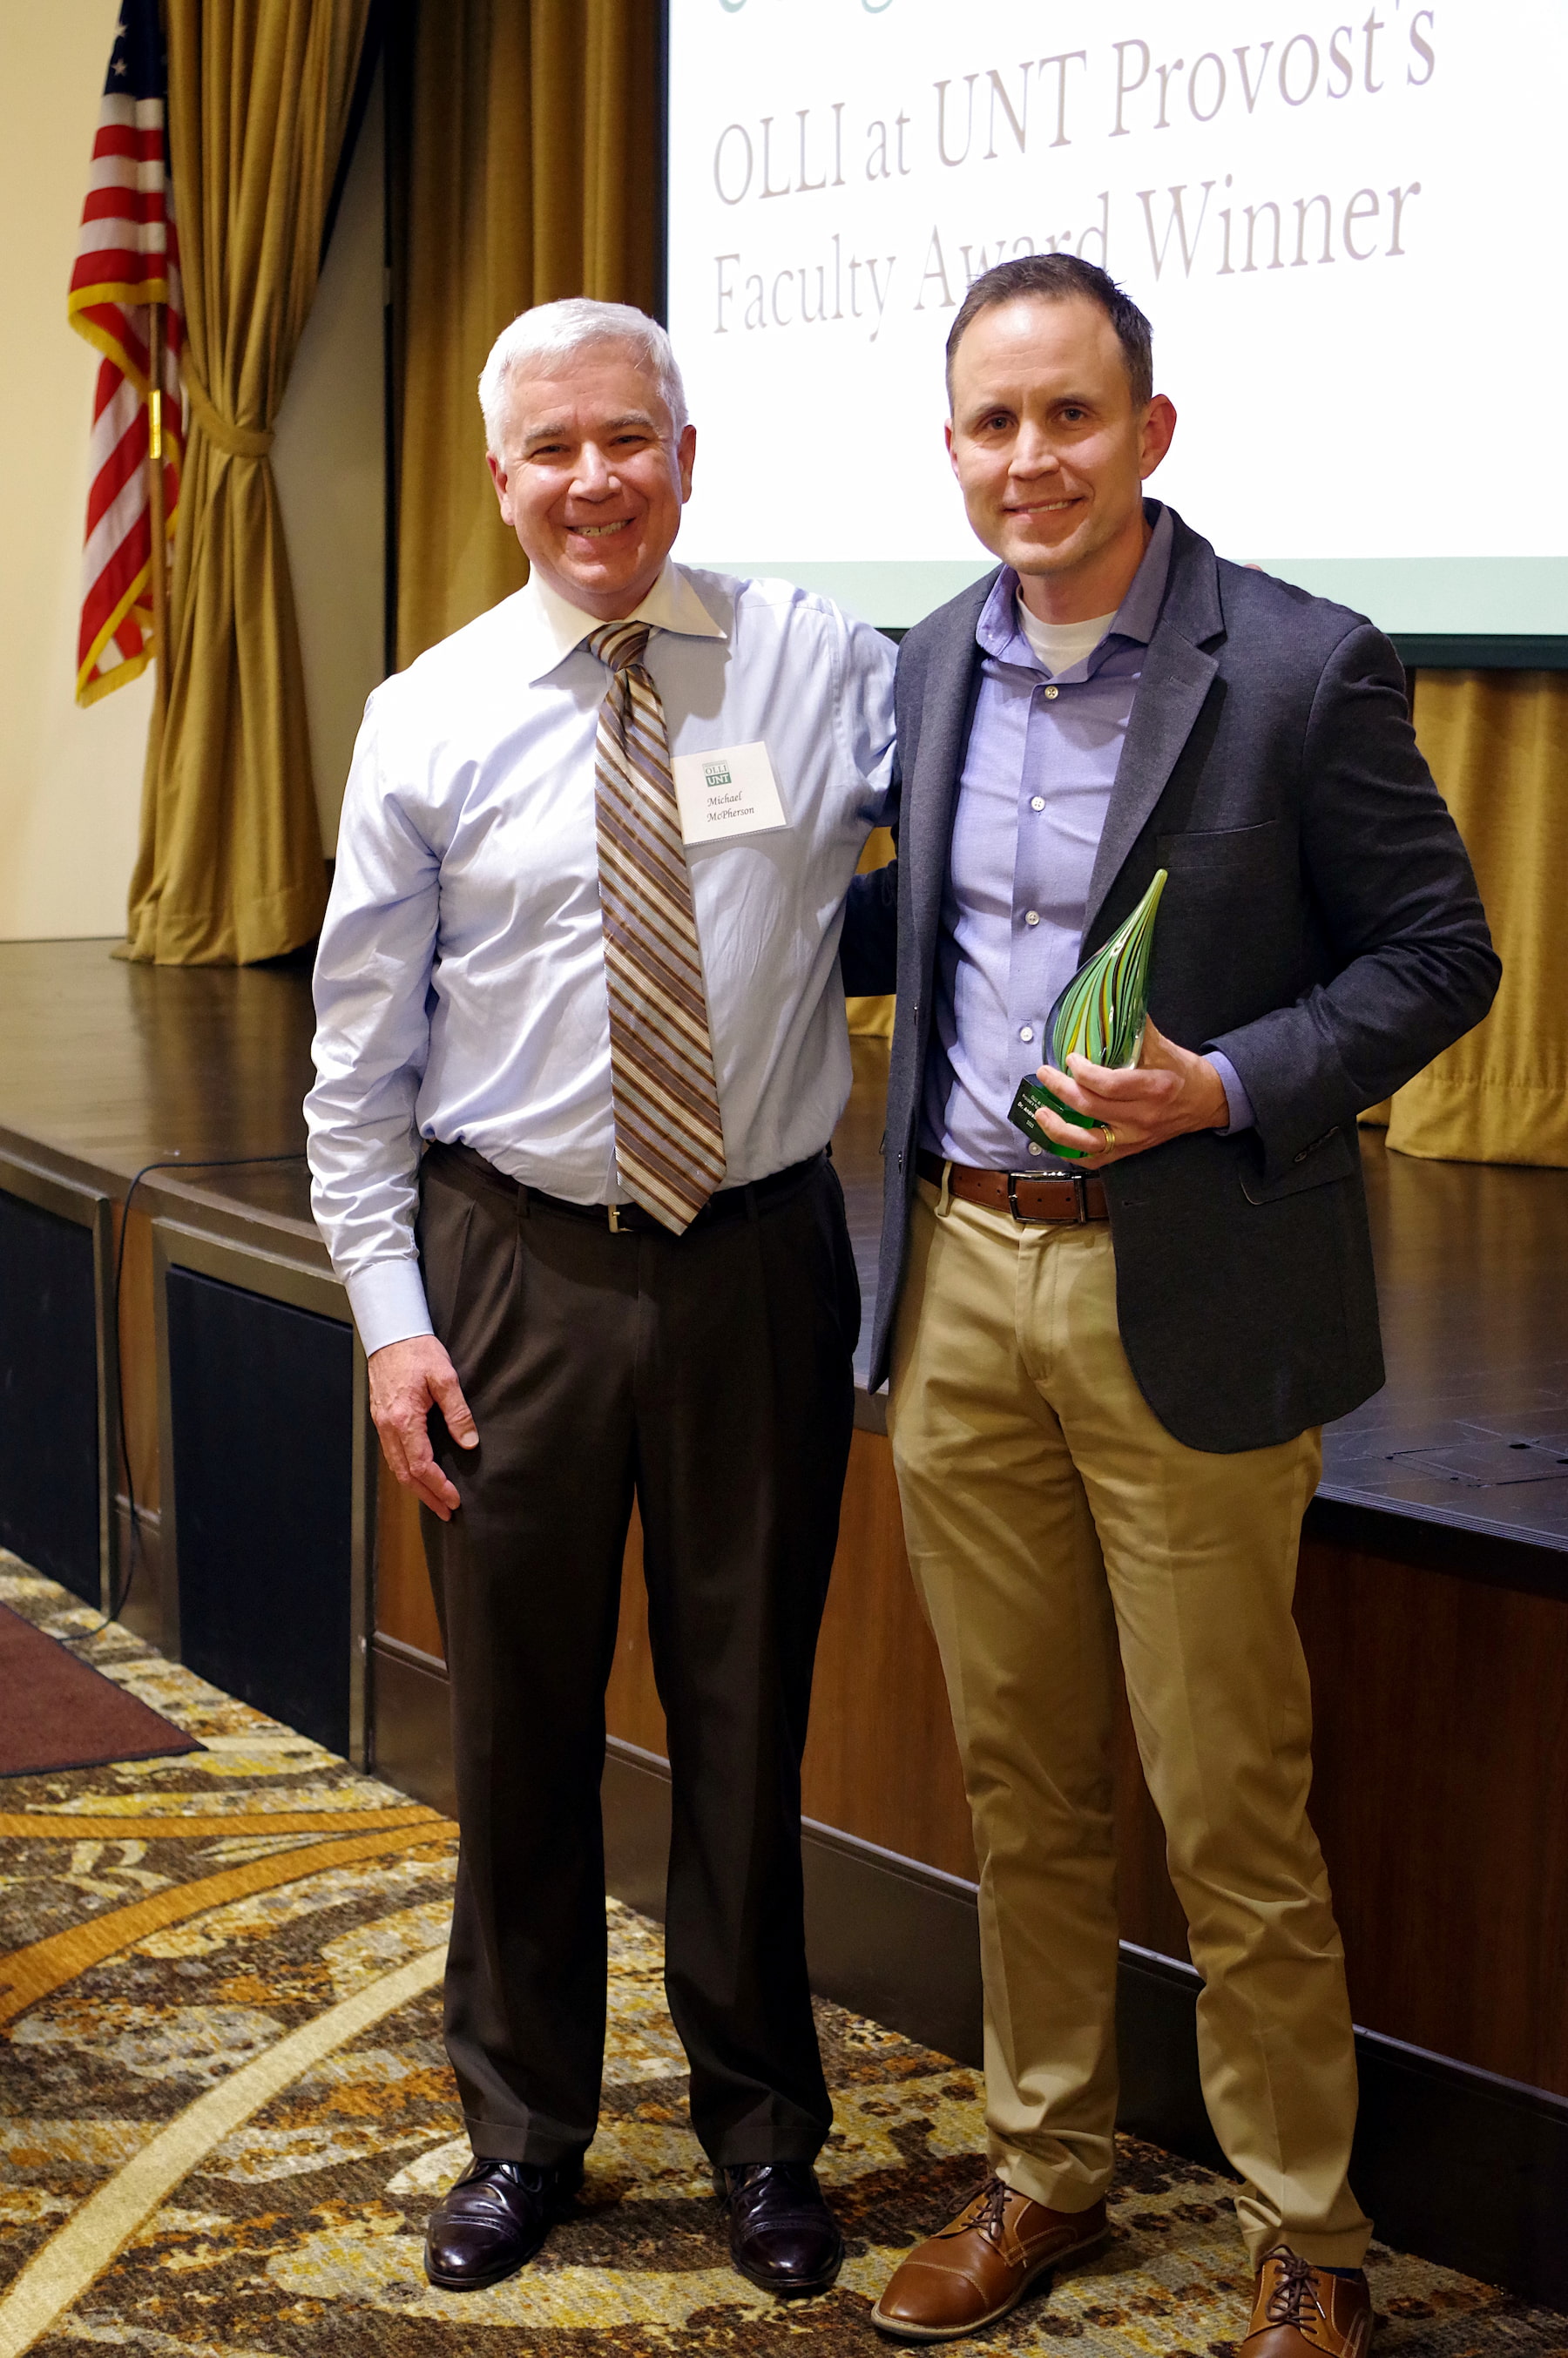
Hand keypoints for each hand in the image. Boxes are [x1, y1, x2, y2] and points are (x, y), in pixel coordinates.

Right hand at [368, 1335, 477, 1520]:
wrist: (390, 1333)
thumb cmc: (418, 1351)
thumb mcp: (445, 1377)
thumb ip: (458, 1412)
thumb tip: (469, 1442)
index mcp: (403, 1419)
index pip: (421, 1465)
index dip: (438, 1486)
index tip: (455, 1499)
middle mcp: (387, 1426)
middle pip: (405, 1474)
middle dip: (426, 1496)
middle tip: (446, 1511)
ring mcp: (381, 1423)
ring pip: (396, 1466)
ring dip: (415, 1486)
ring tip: (435, 1499)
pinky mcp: (381, 1418)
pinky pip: (392, 1453)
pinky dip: (406, 1470)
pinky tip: (419, 1474)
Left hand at [1034, 1017, 1229, 1168]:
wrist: (1207, 1101)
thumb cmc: (1184, 1071)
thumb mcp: (1164, 1046)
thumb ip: (1136, 1028)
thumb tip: (1111, 1002)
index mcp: (1154, 1088)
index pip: (1109, 1085)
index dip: (1083, 1072)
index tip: (1071, 1058)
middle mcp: (1143, 1117)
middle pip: (1092, 1108)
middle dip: (1061, 1090)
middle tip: (1045, 1073)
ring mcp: (1135, 1137)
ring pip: (1090, 1143)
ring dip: (1059, 1129)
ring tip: (1041, 1113)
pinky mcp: (1131, 1149)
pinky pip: (1097, 1159)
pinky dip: (1073, 1153)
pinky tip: (1057, 1139)